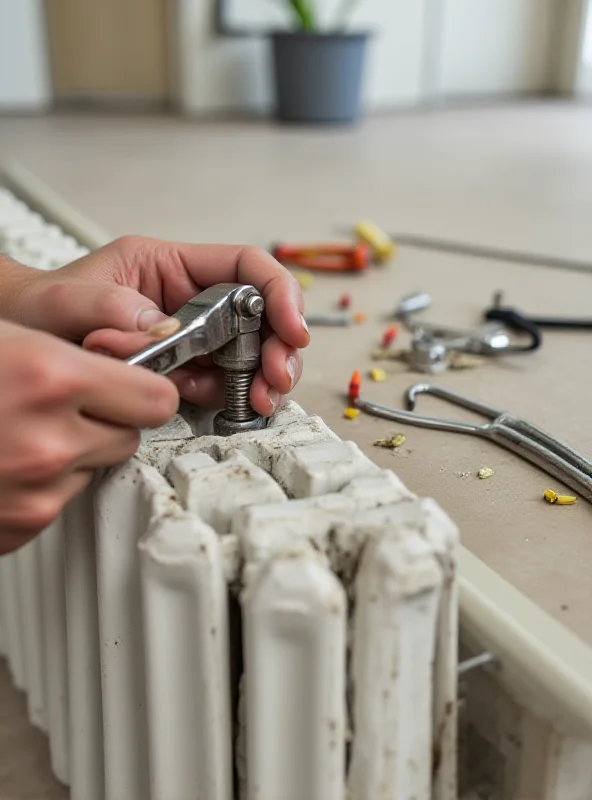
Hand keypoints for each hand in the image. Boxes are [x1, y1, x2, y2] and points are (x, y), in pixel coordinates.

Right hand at [0, 319, 178, 553]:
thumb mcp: (4, 336)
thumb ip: (70, 351)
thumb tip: (123, 365)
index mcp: (48, 379)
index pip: (156, 397)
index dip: (145, 386)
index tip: (135, 381)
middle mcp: (47, 444)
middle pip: (131, 436)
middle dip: (108, 418)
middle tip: (63, 402)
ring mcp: (32, 494)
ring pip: (93, 470)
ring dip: (72, 452)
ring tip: (16, 429)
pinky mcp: (17, 528)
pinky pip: (58, 502)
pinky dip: (42, 484)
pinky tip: (2, 460)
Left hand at [10, 238, 308, 414]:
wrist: (18, 341)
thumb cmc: (40, 306)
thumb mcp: (66, 299)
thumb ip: (110, 307)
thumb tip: (163, 328)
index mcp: (170, 266)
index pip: (243, 266)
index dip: (278, 292)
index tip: (291, 326)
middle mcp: (188, 300)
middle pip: (259, 313)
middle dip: (278, 344)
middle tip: (277, 375)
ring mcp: (191, 338)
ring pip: (250, 351)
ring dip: (265, 374)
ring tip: (263, 397)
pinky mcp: (185, 370)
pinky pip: (224, 382)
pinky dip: (238, 395)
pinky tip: (236, 403)